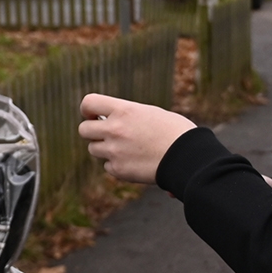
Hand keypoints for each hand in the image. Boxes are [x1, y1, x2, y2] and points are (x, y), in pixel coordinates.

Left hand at [79, 93, 196, 184]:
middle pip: (83, 129)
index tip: (93, 115)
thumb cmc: (176, 132)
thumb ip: (128, 115)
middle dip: (93, 132)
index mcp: (124, 110)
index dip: (87, 109)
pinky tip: (134, 162)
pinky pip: (108, 166)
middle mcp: (115, 129)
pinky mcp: (119, 170)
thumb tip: (112, 119)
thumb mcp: (151, 113)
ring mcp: (114, 151)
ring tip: (125, 149)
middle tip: (107, 134)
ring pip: (93, 149)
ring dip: (105, 149)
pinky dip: (117, 166)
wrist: (187, 156)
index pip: (89, 103)